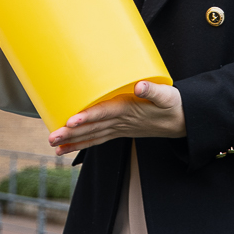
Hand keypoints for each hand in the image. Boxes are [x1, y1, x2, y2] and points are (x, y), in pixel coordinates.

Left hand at [48, 81, 184, 154]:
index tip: (70, 121)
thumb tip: (139, 85)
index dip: (87, 117)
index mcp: (129, 109)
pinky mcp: (118, 131)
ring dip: (72, 141)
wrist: (182, 122)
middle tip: (51, 138)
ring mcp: (119, 128)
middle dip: (71, 134)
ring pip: (92, 136)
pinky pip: (97, 139)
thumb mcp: (167, 95)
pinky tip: (65, 148)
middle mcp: (121, 122)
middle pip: (92, 128)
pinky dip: (81, 144)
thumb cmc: (174, 105)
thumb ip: (153, 90)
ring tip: (53, 145)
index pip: (104, 113)